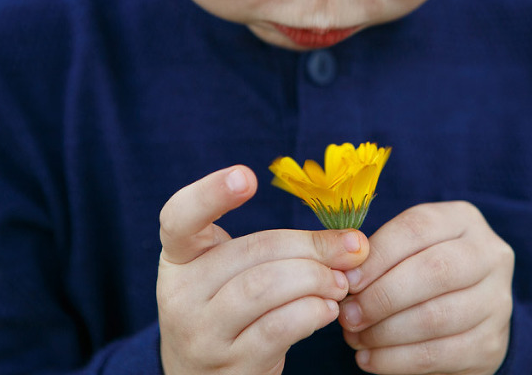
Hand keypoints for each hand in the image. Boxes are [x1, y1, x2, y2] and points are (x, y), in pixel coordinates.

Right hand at [157, 165, 369, 374]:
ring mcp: (201, 334)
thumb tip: (352, 242)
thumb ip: (280, 248)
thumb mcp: (238, 272)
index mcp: (180, 257)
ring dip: (315, 278)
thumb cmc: (232, 311)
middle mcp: (180, 294)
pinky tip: (328, 308)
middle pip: (252, 251)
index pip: (180, 217)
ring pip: (264, 288)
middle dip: (310, 246)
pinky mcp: (230, 367)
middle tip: (350, 248)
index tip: (247, 176)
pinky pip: (278, 328)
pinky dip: (312, 312)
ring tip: (340, 282)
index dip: (210, 193)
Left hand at [338, 201, 513, 374]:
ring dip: (385, 332)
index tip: (347, 280)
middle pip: (434, 271)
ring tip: (355, 337)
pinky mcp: (491, 343)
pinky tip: (370, 359)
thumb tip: (343, 274)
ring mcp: (497, 300)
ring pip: (437, 317)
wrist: (466, 310)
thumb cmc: (421, 270)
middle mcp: (490, 255)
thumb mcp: (406, 248)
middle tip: (348, 315)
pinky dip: (396, 360)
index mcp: (463, 220)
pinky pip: (439, 354)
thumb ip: (378, 254)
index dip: (378, 255)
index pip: (417, 228)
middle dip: (382, 296)